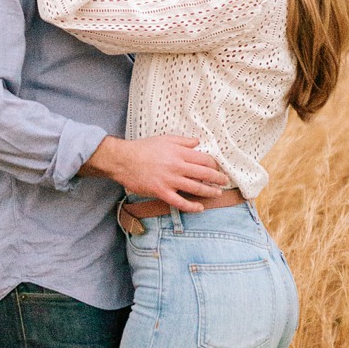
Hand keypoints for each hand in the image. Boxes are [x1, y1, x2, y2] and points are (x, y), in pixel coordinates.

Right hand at [82, 134, 227, 211]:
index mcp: (179, 152)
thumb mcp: (164, 139)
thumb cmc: (143, 148)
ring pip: (196, 188)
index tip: (217, 167)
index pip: (204, 159)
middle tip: (224, 181)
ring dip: (209, 192)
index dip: (213, 164)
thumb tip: (197, 142)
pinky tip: (200, 208)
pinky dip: (192, 206)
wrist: (124, 160)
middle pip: (204, 173)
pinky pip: (180, 202)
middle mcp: (178, 166)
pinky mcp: (162, 192)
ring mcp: (170, 180)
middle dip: (217, 178)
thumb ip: (183, 141)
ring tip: (217, 194)